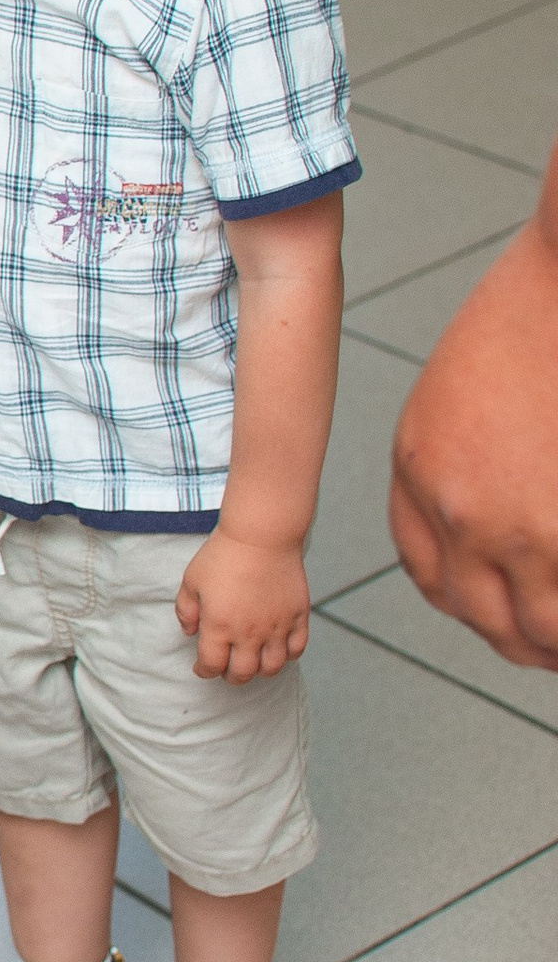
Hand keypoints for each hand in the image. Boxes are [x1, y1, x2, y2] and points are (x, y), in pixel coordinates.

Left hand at [175, 528, 309, 681]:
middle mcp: (248, 633)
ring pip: (272, 668)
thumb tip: (189, 632)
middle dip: (232, 677)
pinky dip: (288, 656)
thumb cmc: (223, 554)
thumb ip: (186, 610)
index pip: (211, 665)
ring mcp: (276, 626)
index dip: (204, 671)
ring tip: (254, 662)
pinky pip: (297, 649)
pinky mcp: (297, 616)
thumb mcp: (191, 580)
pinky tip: (278, 649)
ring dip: (260, 671)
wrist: (261, 535)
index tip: (202, 668)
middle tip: (228, 669)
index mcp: (218, 626)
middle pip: (242, 674)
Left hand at [389, 208, 557, 667]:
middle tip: (544, 644)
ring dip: (554, 644)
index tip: (497, 605)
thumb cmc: (531, 317)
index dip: (467, 597)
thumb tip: (482, 515)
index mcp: (417, 469)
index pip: (428, 568)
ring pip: (535, 628)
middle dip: (514, 635)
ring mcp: (520, 527)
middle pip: (477, 611)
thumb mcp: (456, 390)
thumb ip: (454, 459)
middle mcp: (457, 510)